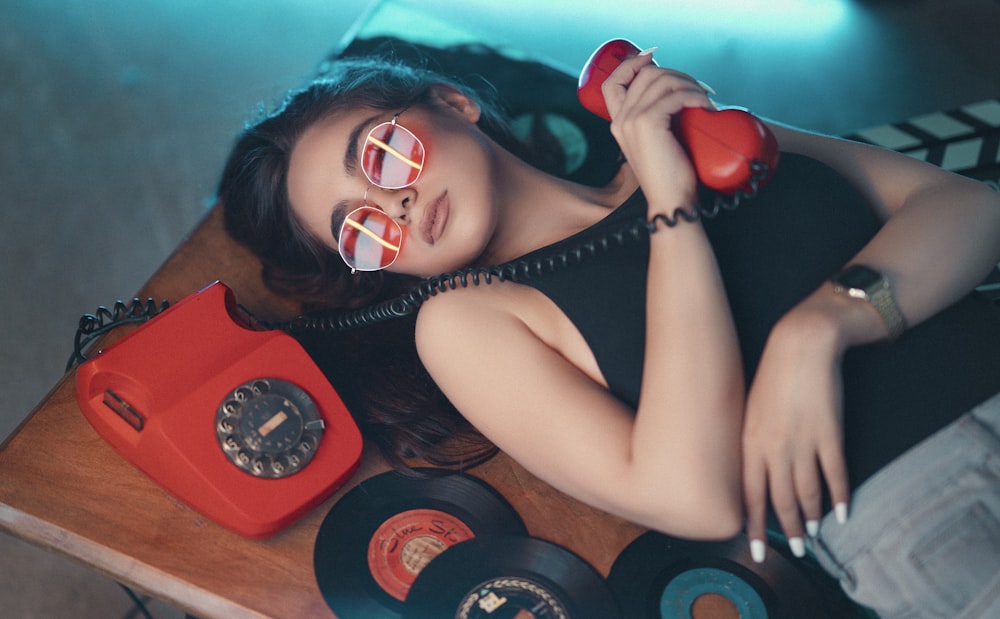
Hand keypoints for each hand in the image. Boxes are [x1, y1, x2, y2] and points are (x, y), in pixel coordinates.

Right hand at [600, 52, 713, 210]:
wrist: (670, 201)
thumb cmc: (669, 176)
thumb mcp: (655, 143)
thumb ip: (655, 121)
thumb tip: (676, 96)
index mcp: (618, 124)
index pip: (614, 81)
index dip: (632, 64)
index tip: (653, 57)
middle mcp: (620, 119)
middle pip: (646, 75)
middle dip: (677, 74)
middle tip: (698, 89)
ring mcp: (632, 121)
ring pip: (662, 80)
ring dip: (690, 84)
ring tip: (705, 99)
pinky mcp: (648, 123)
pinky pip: (675, 95)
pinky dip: (695, 96)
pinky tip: (706, 107)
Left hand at [741, 309, 850, 561]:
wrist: (801, 346)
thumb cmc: (772, 376)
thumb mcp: (750, 410)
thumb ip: (751, 442)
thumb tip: (753, 472)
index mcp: (750, 442)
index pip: (749, 494)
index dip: (755, 524)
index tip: (757, 547)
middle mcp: (774, 447)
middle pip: (780, 499)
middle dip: (787, 528)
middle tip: (796, 549)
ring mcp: (803, 442)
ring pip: (807, 491)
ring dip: (812, 516)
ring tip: (815, 534)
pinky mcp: (830, 434)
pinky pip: (835, 473)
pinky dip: (840, 495)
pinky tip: (843, 511)